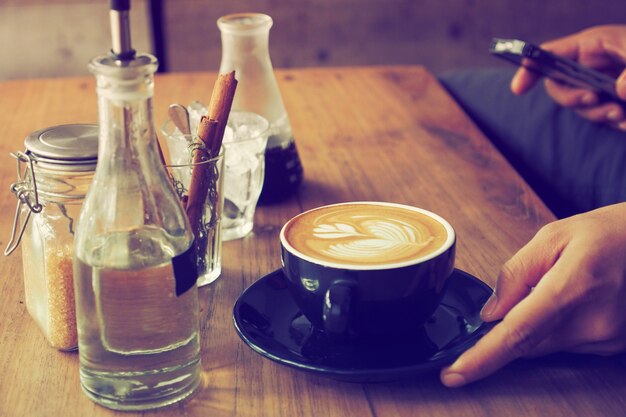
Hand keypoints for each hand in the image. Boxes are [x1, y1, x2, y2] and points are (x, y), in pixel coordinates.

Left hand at [440, 203, 625, 386]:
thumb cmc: (603, 234)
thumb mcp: (552, 237)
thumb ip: (515, 274)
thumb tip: (490, 313)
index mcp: (574, 287)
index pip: (518, 332)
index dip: (483, 356)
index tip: (455, 373)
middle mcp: (594, 322)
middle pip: (526, 342)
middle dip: (511, 324)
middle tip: (528, 289)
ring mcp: (606, 339)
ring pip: (543, 345)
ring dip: (536, 324)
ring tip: (562, 286)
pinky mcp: (611, 347)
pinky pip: (564, 345)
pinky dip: (555, 327)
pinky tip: (574, 299)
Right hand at [510, 25, 625, 130]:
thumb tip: (618, 92)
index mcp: (593, 45)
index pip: (549, 55)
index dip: (530, 69)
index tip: (518, 90)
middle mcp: (592, 66)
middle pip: (559, 87)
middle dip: (574, 100)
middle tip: (594, 102)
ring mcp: (602, 86)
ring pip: (582, 108)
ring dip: (598, 115)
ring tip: (621, 115)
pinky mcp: (614, 104)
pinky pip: (603, 118)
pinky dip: (616, 123)